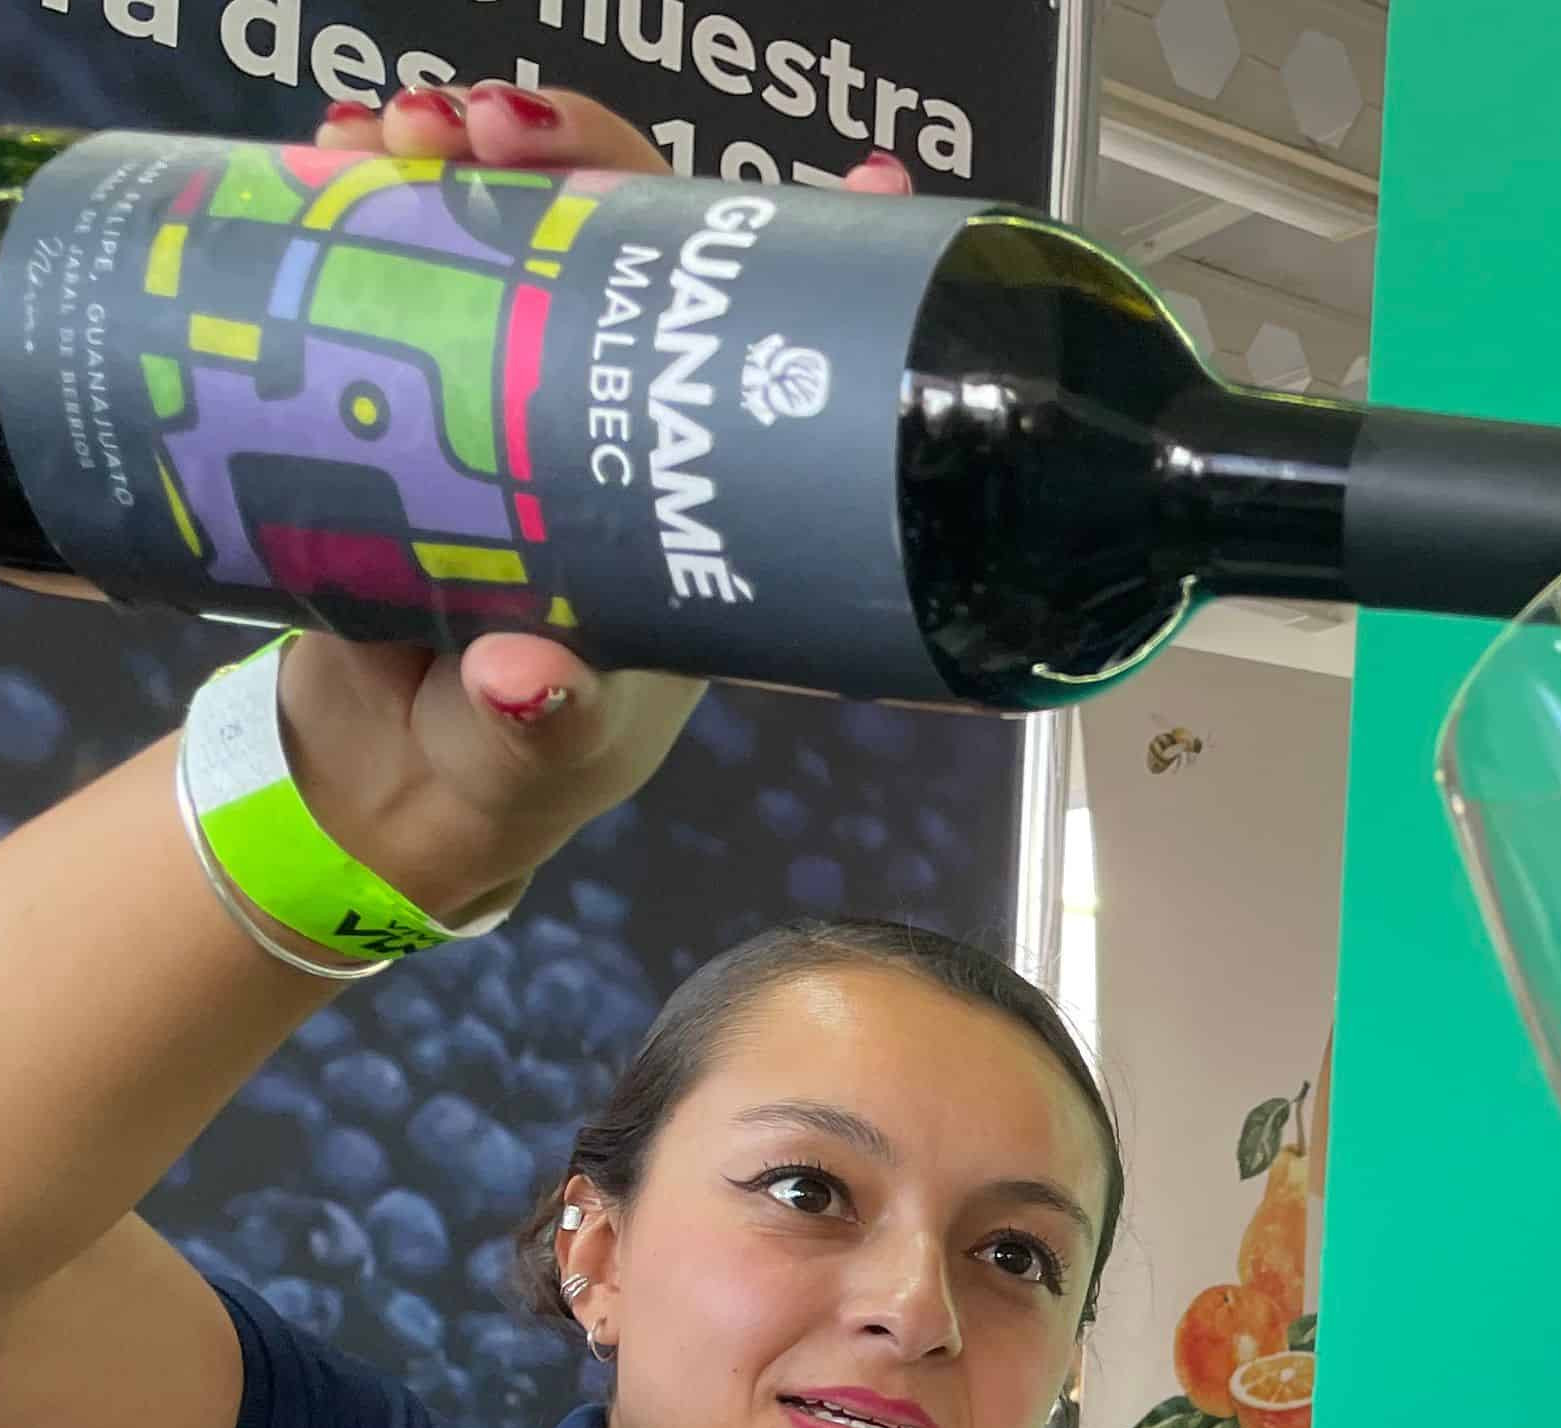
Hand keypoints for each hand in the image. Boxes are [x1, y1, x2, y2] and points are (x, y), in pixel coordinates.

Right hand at [282, 86, 914, 914]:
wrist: (391, 786)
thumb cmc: (513, 773)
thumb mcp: (537, 757)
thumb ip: (539, 729)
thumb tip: (522, 685)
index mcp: (692, 497)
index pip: (754, 345)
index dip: (797, 251)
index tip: (846, 177)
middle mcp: (609, 424)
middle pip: (623, 245)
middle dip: (576, 159)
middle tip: (506, 132)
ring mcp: (502, 393)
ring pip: (507, 230)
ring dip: (459, 152)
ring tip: (402, 128)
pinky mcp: (399, 386)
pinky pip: (391, 261)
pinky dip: (359, 191)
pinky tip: (333, 144)